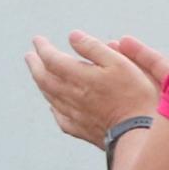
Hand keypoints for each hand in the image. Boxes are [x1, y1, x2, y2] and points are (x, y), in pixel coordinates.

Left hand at [25, 30, 168, 145]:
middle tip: (29, 55)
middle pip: (45, 79)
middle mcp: (72, 96)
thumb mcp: (119, 63)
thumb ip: (94, 48)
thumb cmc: (135, 95)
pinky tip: (53, 106)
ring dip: (41, 83)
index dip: (43, 48)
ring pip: (50, 97)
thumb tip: (72, 36)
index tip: (37, 39)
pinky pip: (60, 118)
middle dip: (35, 65)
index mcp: (80, 78)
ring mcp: (75, 115)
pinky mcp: (81, 130)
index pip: (52, 60)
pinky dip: (54, 108)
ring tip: (38, 74)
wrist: (139, 133)